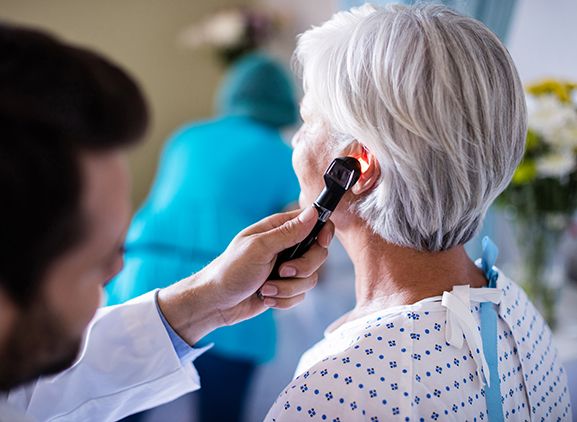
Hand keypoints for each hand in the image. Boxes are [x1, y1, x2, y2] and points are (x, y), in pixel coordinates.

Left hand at [157, 207, 333, 344]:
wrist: (216, 302)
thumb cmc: (231, 270)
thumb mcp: (259, 247)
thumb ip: (288, 232)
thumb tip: (313, 213)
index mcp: (278, 229)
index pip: (314, 222)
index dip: (323, 232)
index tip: (321, 242)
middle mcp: (286, 247)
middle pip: (318, 254)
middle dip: (303, 268)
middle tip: (283, 271)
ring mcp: (286, 269)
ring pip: (310, 278)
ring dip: (287, 288)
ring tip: (265, 288)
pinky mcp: (285, 288)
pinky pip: (300, 295)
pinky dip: (283, 300)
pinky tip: (265, 296)